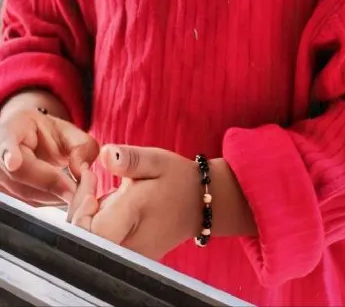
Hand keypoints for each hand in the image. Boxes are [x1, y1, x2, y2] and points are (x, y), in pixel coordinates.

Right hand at [0, 109, 98, 206]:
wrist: (31, 142)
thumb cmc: (48, 135)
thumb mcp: (70, 132)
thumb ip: (82, 146)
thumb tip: (80, 170)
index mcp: (15, 126)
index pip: (8, 140)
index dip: (10, 152)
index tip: (14, 163)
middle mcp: (0, 150)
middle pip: (20, 173)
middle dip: (51, 183)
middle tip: (76, 190)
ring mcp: (0, 174)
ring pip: (24, 192)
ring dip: (52, 195)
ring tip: (73, 189)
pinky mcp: (5, 191)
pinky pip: (27, 201)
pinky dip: (48, 199)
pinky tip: (61, 193)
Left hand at [69, 146, 200, 259]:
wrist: (200, 203)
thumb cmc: (178, 180)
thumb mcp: (155, 160)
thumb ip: (129, 159)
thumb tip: (105, 154)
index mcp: (133, 220)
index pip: (90, 231)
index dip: (80, 208)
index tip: (90, 178)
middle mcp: (129, 246)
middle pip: (84, 238)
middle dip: (78, 206)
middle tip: (90, 178)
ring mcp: (128, 254)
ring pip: (89, 241)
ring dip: (86, 213)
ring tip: (98, 185)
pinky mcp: (127, 254)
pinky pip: (100, 241)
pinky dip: (95, 220)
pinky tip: (107, 201)